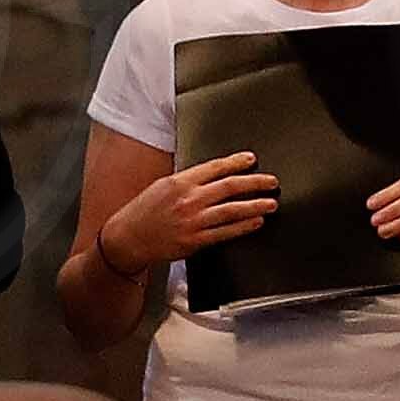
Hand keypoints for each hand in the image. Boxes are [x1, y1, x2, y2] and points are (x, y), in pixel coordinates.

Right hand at [113, 151, 284, 266]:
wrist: (127, 238)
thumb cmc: (144, 211)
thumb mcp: (163, 185)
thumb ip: (188, 180)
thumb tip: (214, 174)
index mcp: (180, 181)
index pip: (215, 167)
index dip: (236, 162)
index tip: (251, 159)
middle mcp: (188, 199)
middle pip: (229, 186)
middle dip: (255, 182)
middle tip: (271, 181)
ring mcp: (193, 221)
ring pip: (231, 210)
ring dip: (255, 205)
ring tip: (271, 203)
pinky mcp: (194, 241)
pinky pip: (225, 233)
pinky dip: (243, 227)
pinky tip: (255, 222)